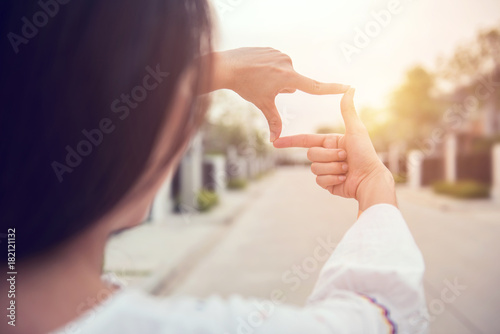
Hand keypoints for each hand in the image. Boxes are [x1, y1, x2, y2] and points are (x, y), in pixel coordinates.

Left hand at [211, 48, 349, 141]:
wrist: (227, 66)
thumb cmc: (246, 86)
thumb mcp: (262, 104)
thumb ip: (274, 121)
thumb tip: (276, 141)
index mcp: (288, 78)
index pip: (315, 86)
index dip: (332, 89)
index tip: (347, 87)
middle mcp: (288, 63)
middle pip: (292, 82)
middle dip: (282, 87)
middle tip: (265, 87)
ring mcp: (279, 54)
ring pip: (283, 72)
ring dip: (275, 78)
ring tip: (258, 78)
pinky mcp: (272, 49)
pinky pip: (275, 62)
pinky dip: (268, 68)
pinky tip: (255, 69)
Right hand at [273, 88, 396, 211]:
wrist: (370, 180)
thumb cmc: (365, 154)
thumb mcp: (356, 129)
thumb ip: (347, 110)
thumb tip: (350, 88)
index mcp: (331, 142)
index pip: (305, 140)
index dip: (290, 141)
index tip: (275, 142)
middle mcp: (327, 155)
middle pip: (311, 154)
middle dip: (328, 156)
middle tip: (345, 157)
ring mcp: (327, 170)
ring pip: (314, 168)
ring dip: (332, 168)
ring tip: (346, 168)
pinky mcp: (327, 184)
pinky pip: (319, 180)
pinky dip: (332, 179)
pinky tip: (344, 179)